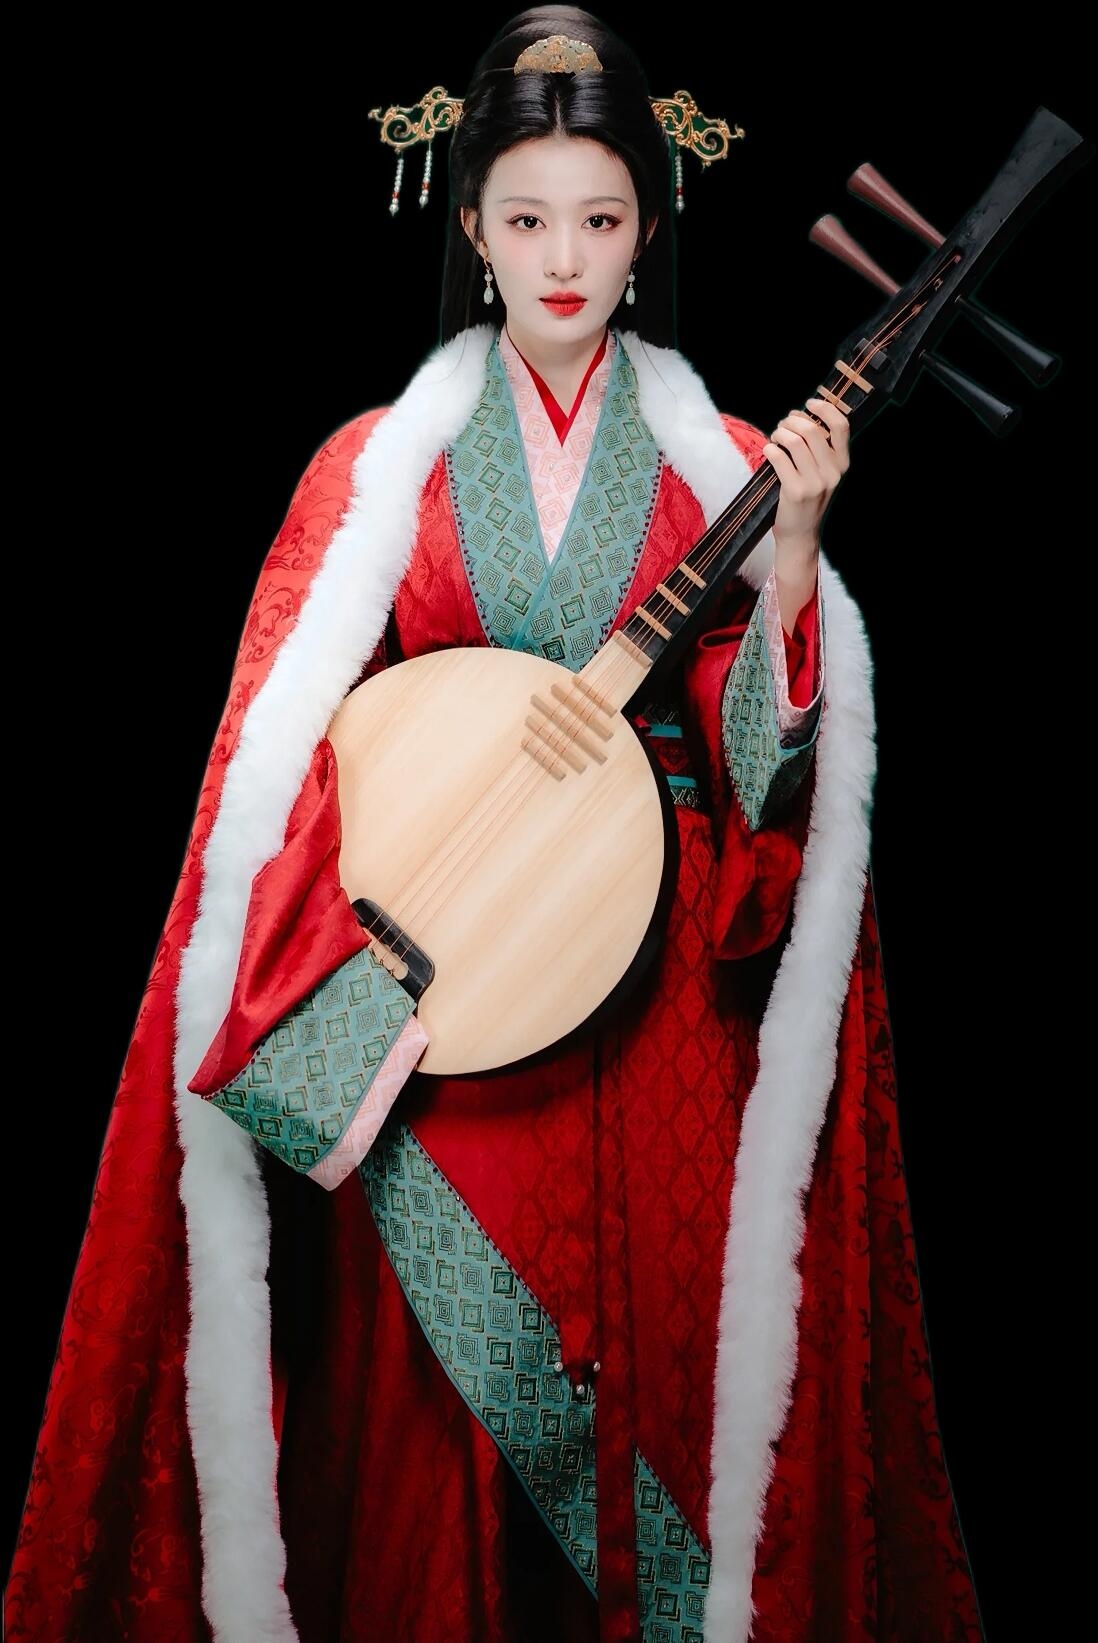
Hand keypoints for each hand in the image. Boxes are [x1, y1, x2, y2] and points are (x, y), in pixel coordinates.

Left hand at [764, 397, 850, 570]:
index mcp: (842, 464)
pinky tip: (768, 451)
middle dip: (792, 421)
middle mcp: (832, 472)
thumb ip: (820, 450)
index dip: (825, 408)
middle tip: (782, 426)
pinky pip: (779, 457)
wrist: (800, 534)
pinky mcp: (796, 491)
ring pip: (795, 441)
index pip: (841, 426)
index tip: (809, 403)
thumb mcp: (823, 474)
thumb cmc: (807, 499)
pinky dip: (770, 449)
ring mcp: (815, 482)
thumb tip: (802, 417)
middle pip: (812, 429)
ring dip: (779, 433)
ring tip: (775, 438)